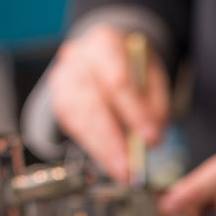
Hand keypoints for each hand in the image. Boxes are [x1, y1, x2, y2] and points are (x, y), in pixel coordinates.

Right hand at [48, 24, 170, 183]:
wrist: (103, 56)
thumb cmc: (132, 66)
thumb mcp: (152, 75)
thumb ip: (155, 104)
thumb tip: (152, 140)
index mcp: (104, 43)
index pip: (117, 80)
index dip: (134, 112)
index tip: (151, 138)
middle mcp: (77, 59)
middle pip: (93, 104)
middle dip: (114, 140)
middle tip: (130, 167)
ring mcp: (63, 81)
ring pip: (81, 120)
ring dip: (103, 151)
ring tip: (122, 173)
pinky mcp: (60, 103)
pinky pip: (76, 130)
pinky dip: (95, 149)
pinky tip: (109, 163)